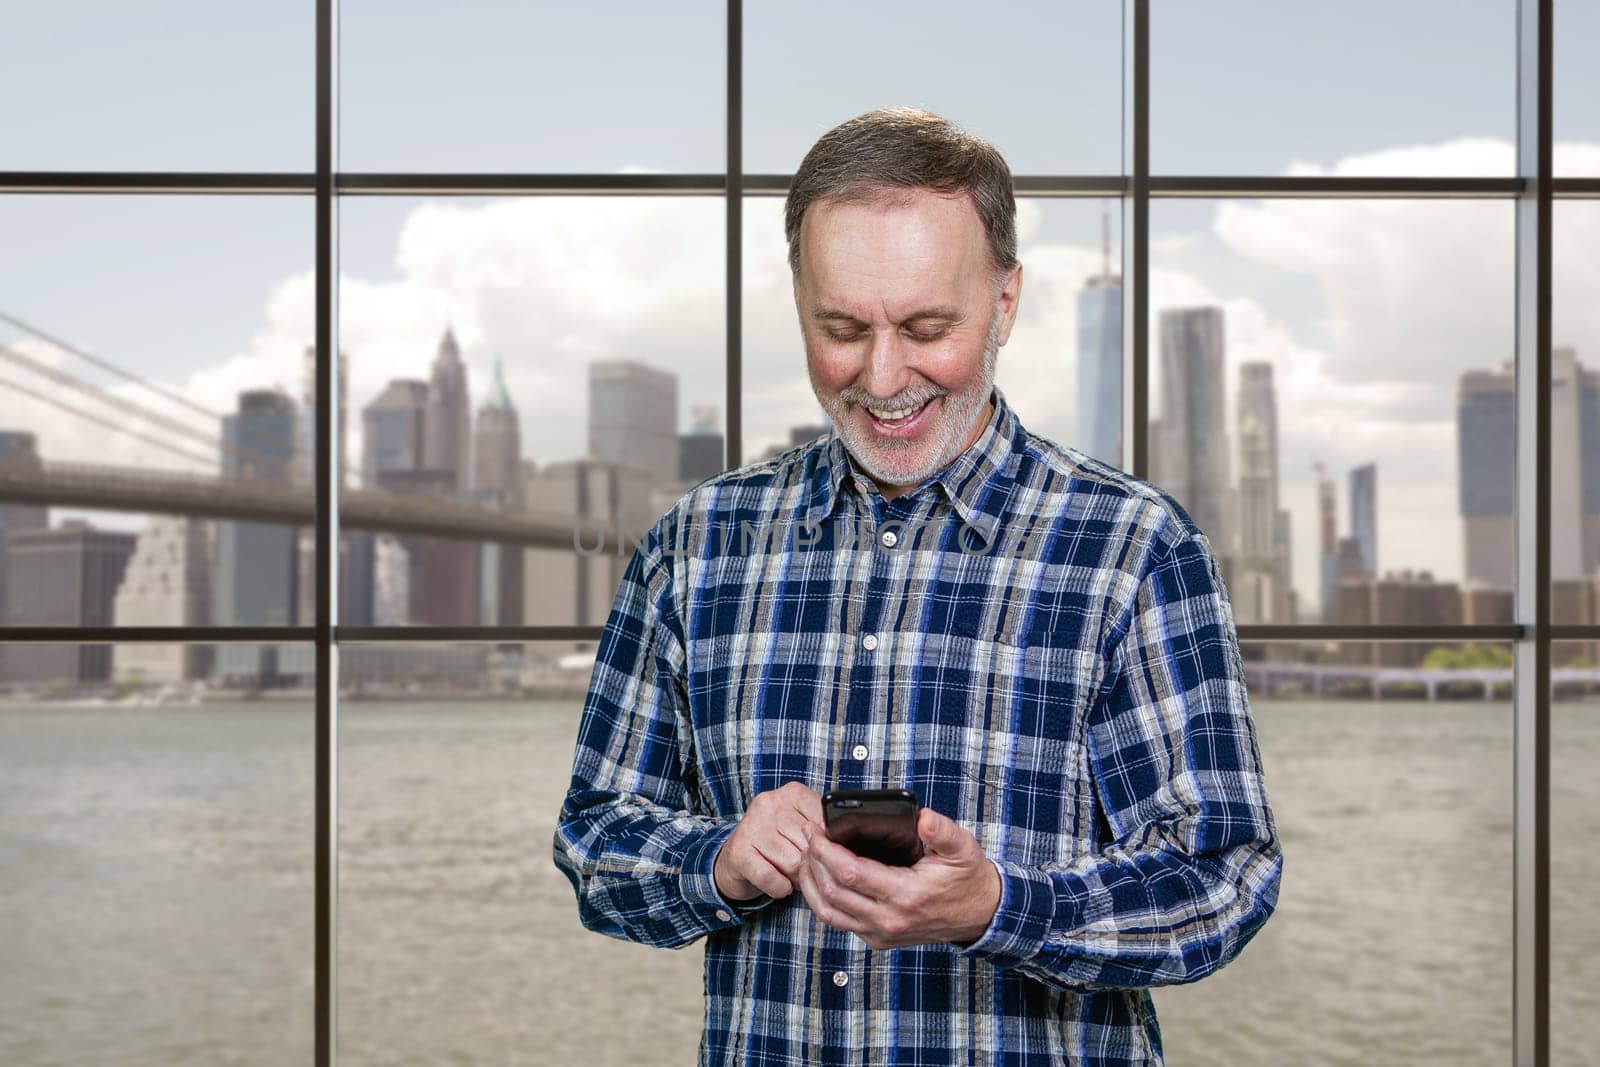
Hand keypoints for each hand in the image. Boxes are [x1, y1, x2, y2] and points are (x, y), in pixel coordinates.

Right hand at [713, 781, 824, 901]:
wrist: (736, 859)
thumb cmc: (778, 843)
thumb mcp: (802, 828)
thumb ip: (823, 830)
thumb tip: (843, 847)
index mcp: (792, 793)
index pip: (826, 821)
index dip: (827, 846)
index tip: (820, 853)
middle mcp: (769, 803)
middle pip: (809, 845)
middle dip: (810, 864)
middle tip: (802, 867)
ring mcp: (751, 826)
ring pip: (793, 863)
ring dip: (796, 878)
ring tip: (789, 873)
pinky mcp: (738, 852)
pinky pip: (771, 878)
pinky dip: (780, 888)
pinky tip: (778, 883)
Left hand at [796, 807, 1001, 949]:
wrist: (979, 914)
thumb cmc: (967, 878)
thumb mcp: (963, 848)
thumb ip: (943, 832)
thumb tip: (923, 818)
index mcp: (906, 895)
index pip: (850, 873)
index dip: (826, 851)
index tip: (816, 831)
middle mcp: (889, 919)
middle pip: (832, 892)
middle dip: (812, 862)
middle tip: (807, 837)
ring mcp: (881, 933)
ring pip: (828, 912)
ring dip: (810, 884)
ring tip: (806, 857)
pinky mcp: (878, 939)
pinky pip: (839, 922)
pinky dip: (822, 900)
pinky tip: (819, 878)